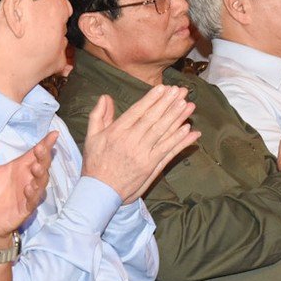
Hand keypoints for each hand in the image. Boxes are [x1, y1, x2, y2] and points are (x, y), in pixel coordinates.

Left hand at [0, 134, 54, 237]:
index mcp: (21, 167)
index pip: (36, 153)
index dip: (46, 144)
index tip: (54, 133)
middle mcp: (28, 179)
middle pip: (42, 165)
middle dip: (44, 157)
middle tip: (41, 148)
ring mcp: (29, 194)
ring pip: (41, 183)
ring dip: (40, 175)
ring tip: (36, 168)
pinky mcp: (25, 209)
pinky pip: (32, 201)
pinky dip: (32, 194)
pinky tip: (28, 188)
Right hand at [79, 87, 198, 201]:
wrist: (100, 191)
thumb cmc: (95, 163)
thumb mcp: (91, 137)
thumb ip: (98, 115)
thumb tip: (105, 97)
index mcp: (116, 132)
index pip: (137, 111)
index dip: (152, 99)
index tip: (163, 88)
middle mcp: (131, 141)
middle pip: (153, 119)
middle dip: (168, 103)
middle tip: (181, 91)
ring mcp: (142, 154)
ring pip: (163, 132)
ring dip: (177, 118)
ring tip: (188, 105)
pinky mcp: (150, 166)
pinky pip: (168, 151)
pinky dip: (179, 140)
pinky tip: (189, 130)